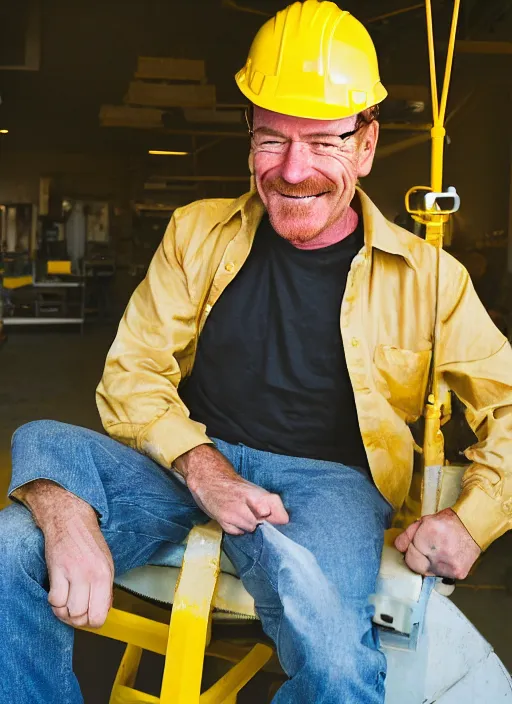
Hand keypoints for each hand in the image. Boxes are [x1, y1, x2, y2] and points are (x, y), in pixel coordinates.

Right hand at [17, 480, 113, 627]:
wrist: (70, 520)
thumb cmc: (89, 542)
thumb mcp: (106, 564)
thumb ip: (106, 588)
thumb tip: (102, 610)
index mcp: (105, 575)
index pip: (100, 616)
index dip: (93, 621)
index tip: (89, 615)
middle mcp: (91, 575)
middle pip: (81, 617)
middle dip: (77, 618)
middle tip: (77, 609)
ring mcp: (73, 573)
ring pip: (66, 612)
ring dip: (64, 611)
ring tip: (67, 601)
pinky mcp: (56, 570)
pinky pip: (54, 601)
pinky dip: (54, 602)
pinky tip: (59, 592)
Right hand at [175, 444, 288, 534]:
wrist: (210, 479)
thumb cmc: (234, 486)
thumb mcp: (255, 491)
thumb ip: (270, 504)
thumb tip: (283, 521)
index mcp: (258, 493)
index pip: (278, 510)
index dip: (279, 517)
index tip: (279, 520)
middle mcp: (247, 502)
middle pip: (264, 525)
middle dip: (262, 523)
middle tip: (256, 515)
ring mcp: (234, 512)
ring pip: (251, 529)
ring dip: (249, 526)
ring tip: (242, 514)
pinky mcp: (223, 520)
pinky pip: (237, 532)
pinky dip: (237, 528)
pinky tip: (233, 518)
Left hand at [394, 507, 480, 578]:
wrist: (473, 526)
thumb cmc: (447, 522)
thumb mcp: (424, 521)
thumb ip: (408, 535)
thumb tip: (399, 548)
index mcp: (428, 536)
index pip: (409, 555)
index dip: (410, 550)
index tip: (416, 544)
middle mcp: (439, 553)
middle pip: (417, 567)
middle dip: (416, 559)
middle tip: (425, 550)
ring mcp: (449, 566)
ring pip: (428, 573)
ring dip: (428, 564)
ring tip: (437, 552)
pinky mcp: (458, 574)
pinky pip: (442, 575)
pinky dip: (440, 568)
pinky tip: (446, 557)